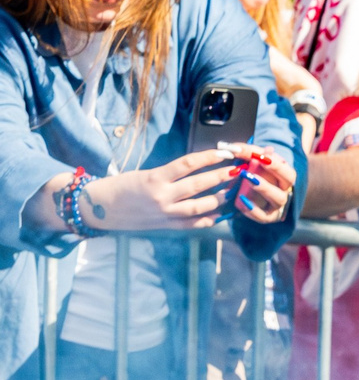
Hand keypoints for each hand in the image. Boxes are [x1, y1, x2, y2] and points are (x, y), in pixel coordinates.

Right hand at [77, 150, 246, 230]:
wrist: (98, 208)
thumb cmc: (120, 187)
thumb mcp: (143, 174)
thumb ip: (168, 174)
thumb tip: (195, 167)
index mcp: (154, 178)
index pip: (188, 164)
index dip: (209, 158)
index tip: (225, 153)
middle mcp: (162, 196)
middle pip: (199, 185)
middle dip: (221, 177)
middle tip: (238, 170)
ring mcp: (166, 213)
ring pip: (200, 206)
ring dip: (219, 198)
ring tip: (232, 191)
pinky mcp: (167, 226)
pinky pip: (193, 223)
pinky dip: (208, 218)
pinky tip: (221, 214)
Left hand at [228, 145, 296, 223]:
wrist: (247, 196)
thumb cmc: (252, 175)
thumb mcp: (252, 162)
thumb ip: (250, 153)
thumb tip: (246, 147)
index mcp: (284, 177)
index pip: (287, 170)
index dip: (276, 163)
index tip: (260, 155)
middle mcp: (285, 191)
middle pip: (288, 182)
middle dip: (274, 171)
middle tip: (261, 160)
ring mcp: (278, 205)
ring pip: (278, 198)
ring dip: (264, 188)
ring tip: (248, 179)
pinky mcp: (268, 217)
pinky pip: (264, 216)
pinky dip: (253, 209)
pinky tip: (242, 201)